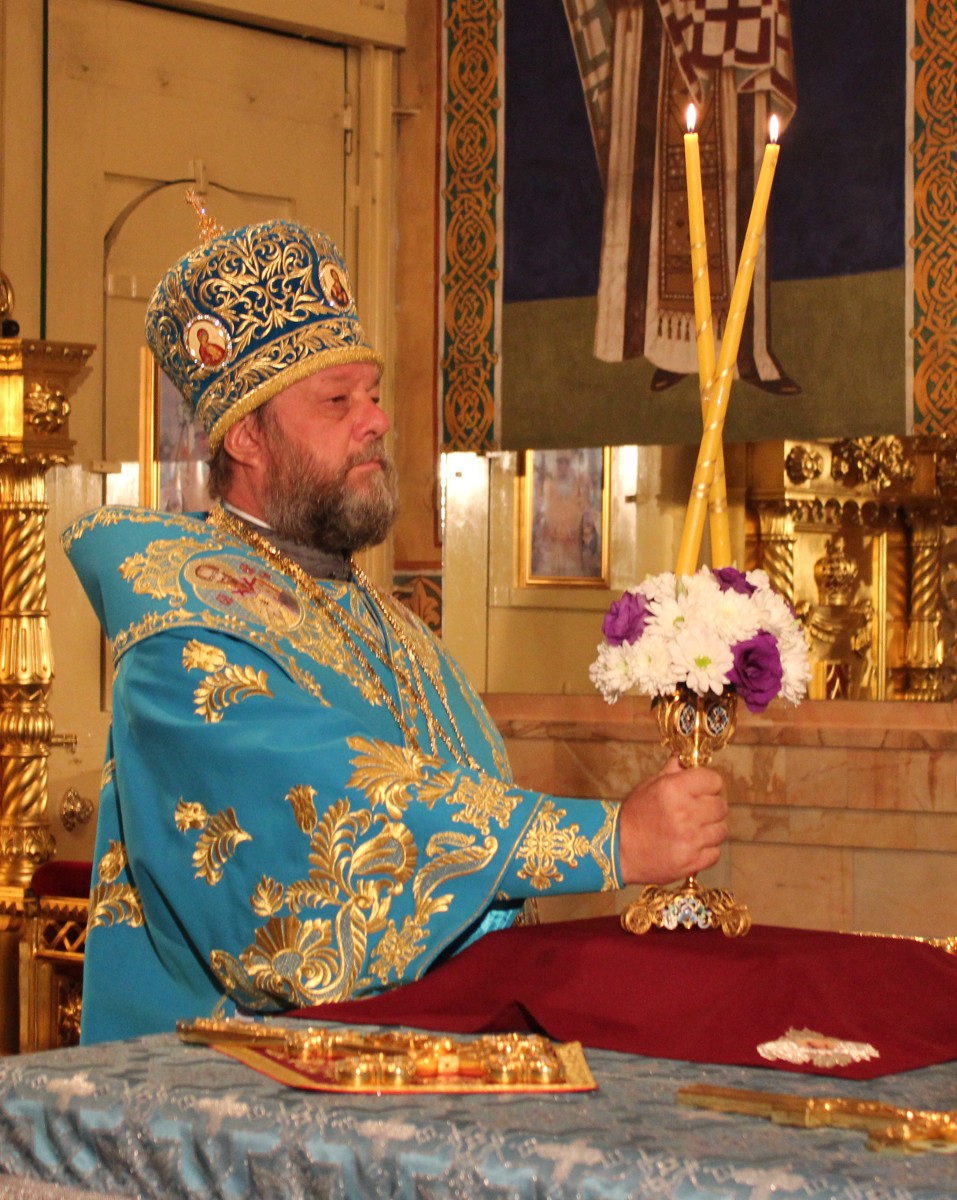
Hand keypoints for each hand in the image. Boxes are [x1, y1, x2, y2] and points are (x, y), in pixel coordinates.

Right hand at [617, 755, 726, 884]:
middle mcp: (685, 813)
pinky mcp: (692, 861)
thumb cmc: (634, 815)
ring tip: (693, 830)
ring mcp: (691, 839)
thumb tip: (686, 756)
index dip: (708, 785)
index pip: (714, 780)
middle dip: (711, 807)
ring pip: (722, 830)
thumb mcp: (649, 785)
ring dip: (710, 829)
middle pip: (721, 806)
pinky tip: (691, 845)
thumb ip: (673, 770)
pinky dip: (706, 849)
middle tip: (696, 811)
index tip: (701, 790)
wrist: (619, 850)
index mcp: (674, 789)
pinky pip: (715, 852)